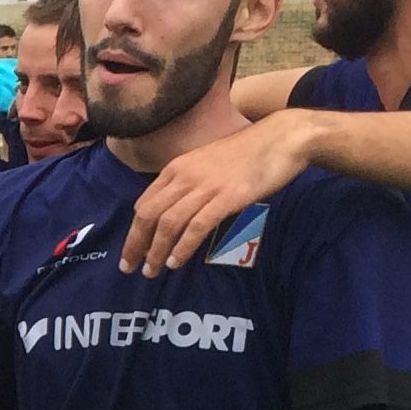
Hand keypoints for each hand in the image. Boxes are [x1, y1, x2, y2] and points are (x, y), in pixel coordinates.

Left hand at [120, 115, 314, 273]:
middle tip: (129, 268)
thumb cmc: (247, 153)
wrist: (281, 138)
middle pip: (149, 215)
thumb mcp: (206, 164)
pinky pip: (196, 226)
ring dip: (156, 251)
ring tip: (151, 271)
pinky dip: (183, 247)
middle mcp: (185, 176)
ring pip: (169, 223)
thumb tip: (175, 212)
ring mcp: (206, 186)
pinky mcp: (227, 197)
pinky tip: (176, 262)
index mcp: (177, 168)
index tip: (130, 252)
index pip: (145, 204)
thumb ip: (188, 185)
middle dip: (136, 245)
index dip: (134, 231)